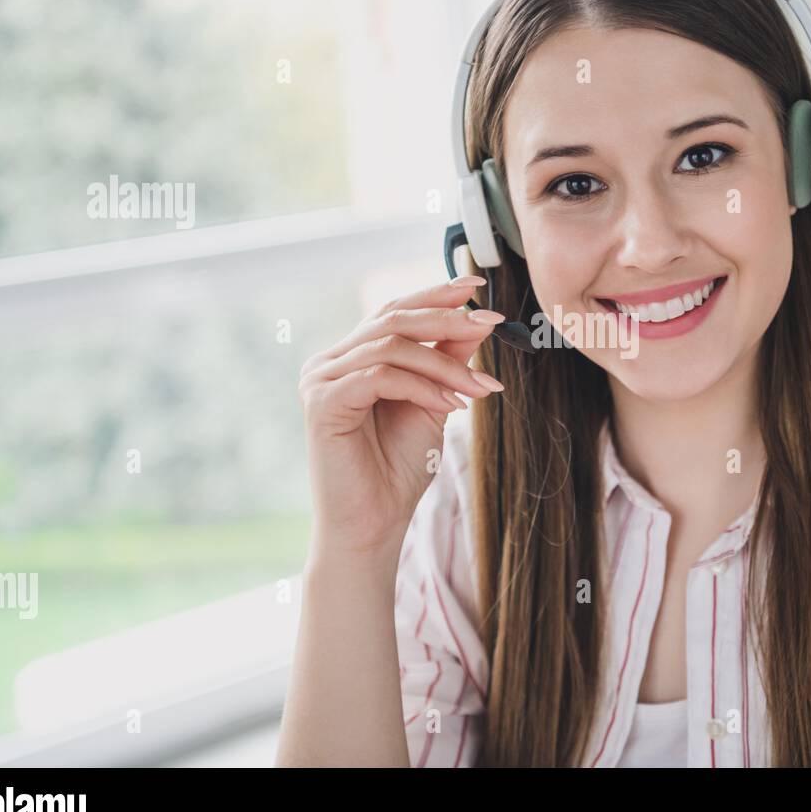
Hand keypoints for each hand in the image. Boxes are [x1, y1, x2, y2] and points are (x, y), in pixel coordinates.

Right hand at [298, 276, 505, 561]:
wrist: (374, 524)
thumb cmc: (398, 469)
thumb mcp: (434, 402)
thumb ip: (447, 360)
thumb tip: (475, 320)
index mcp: (351, 357)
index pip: (394, 311)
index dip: (435, 294)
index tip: (478, 287)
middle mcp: (330, 361)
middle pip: (392, 318)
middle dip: (446, 318)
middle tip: (490, 323)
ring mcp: (320, 379)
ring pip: (391, 347)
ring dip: (444, 364)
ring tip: (480, 388)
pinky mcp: (322, 401)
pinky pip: (380, 376)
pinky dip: (423, 386)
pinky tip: (451, 406)